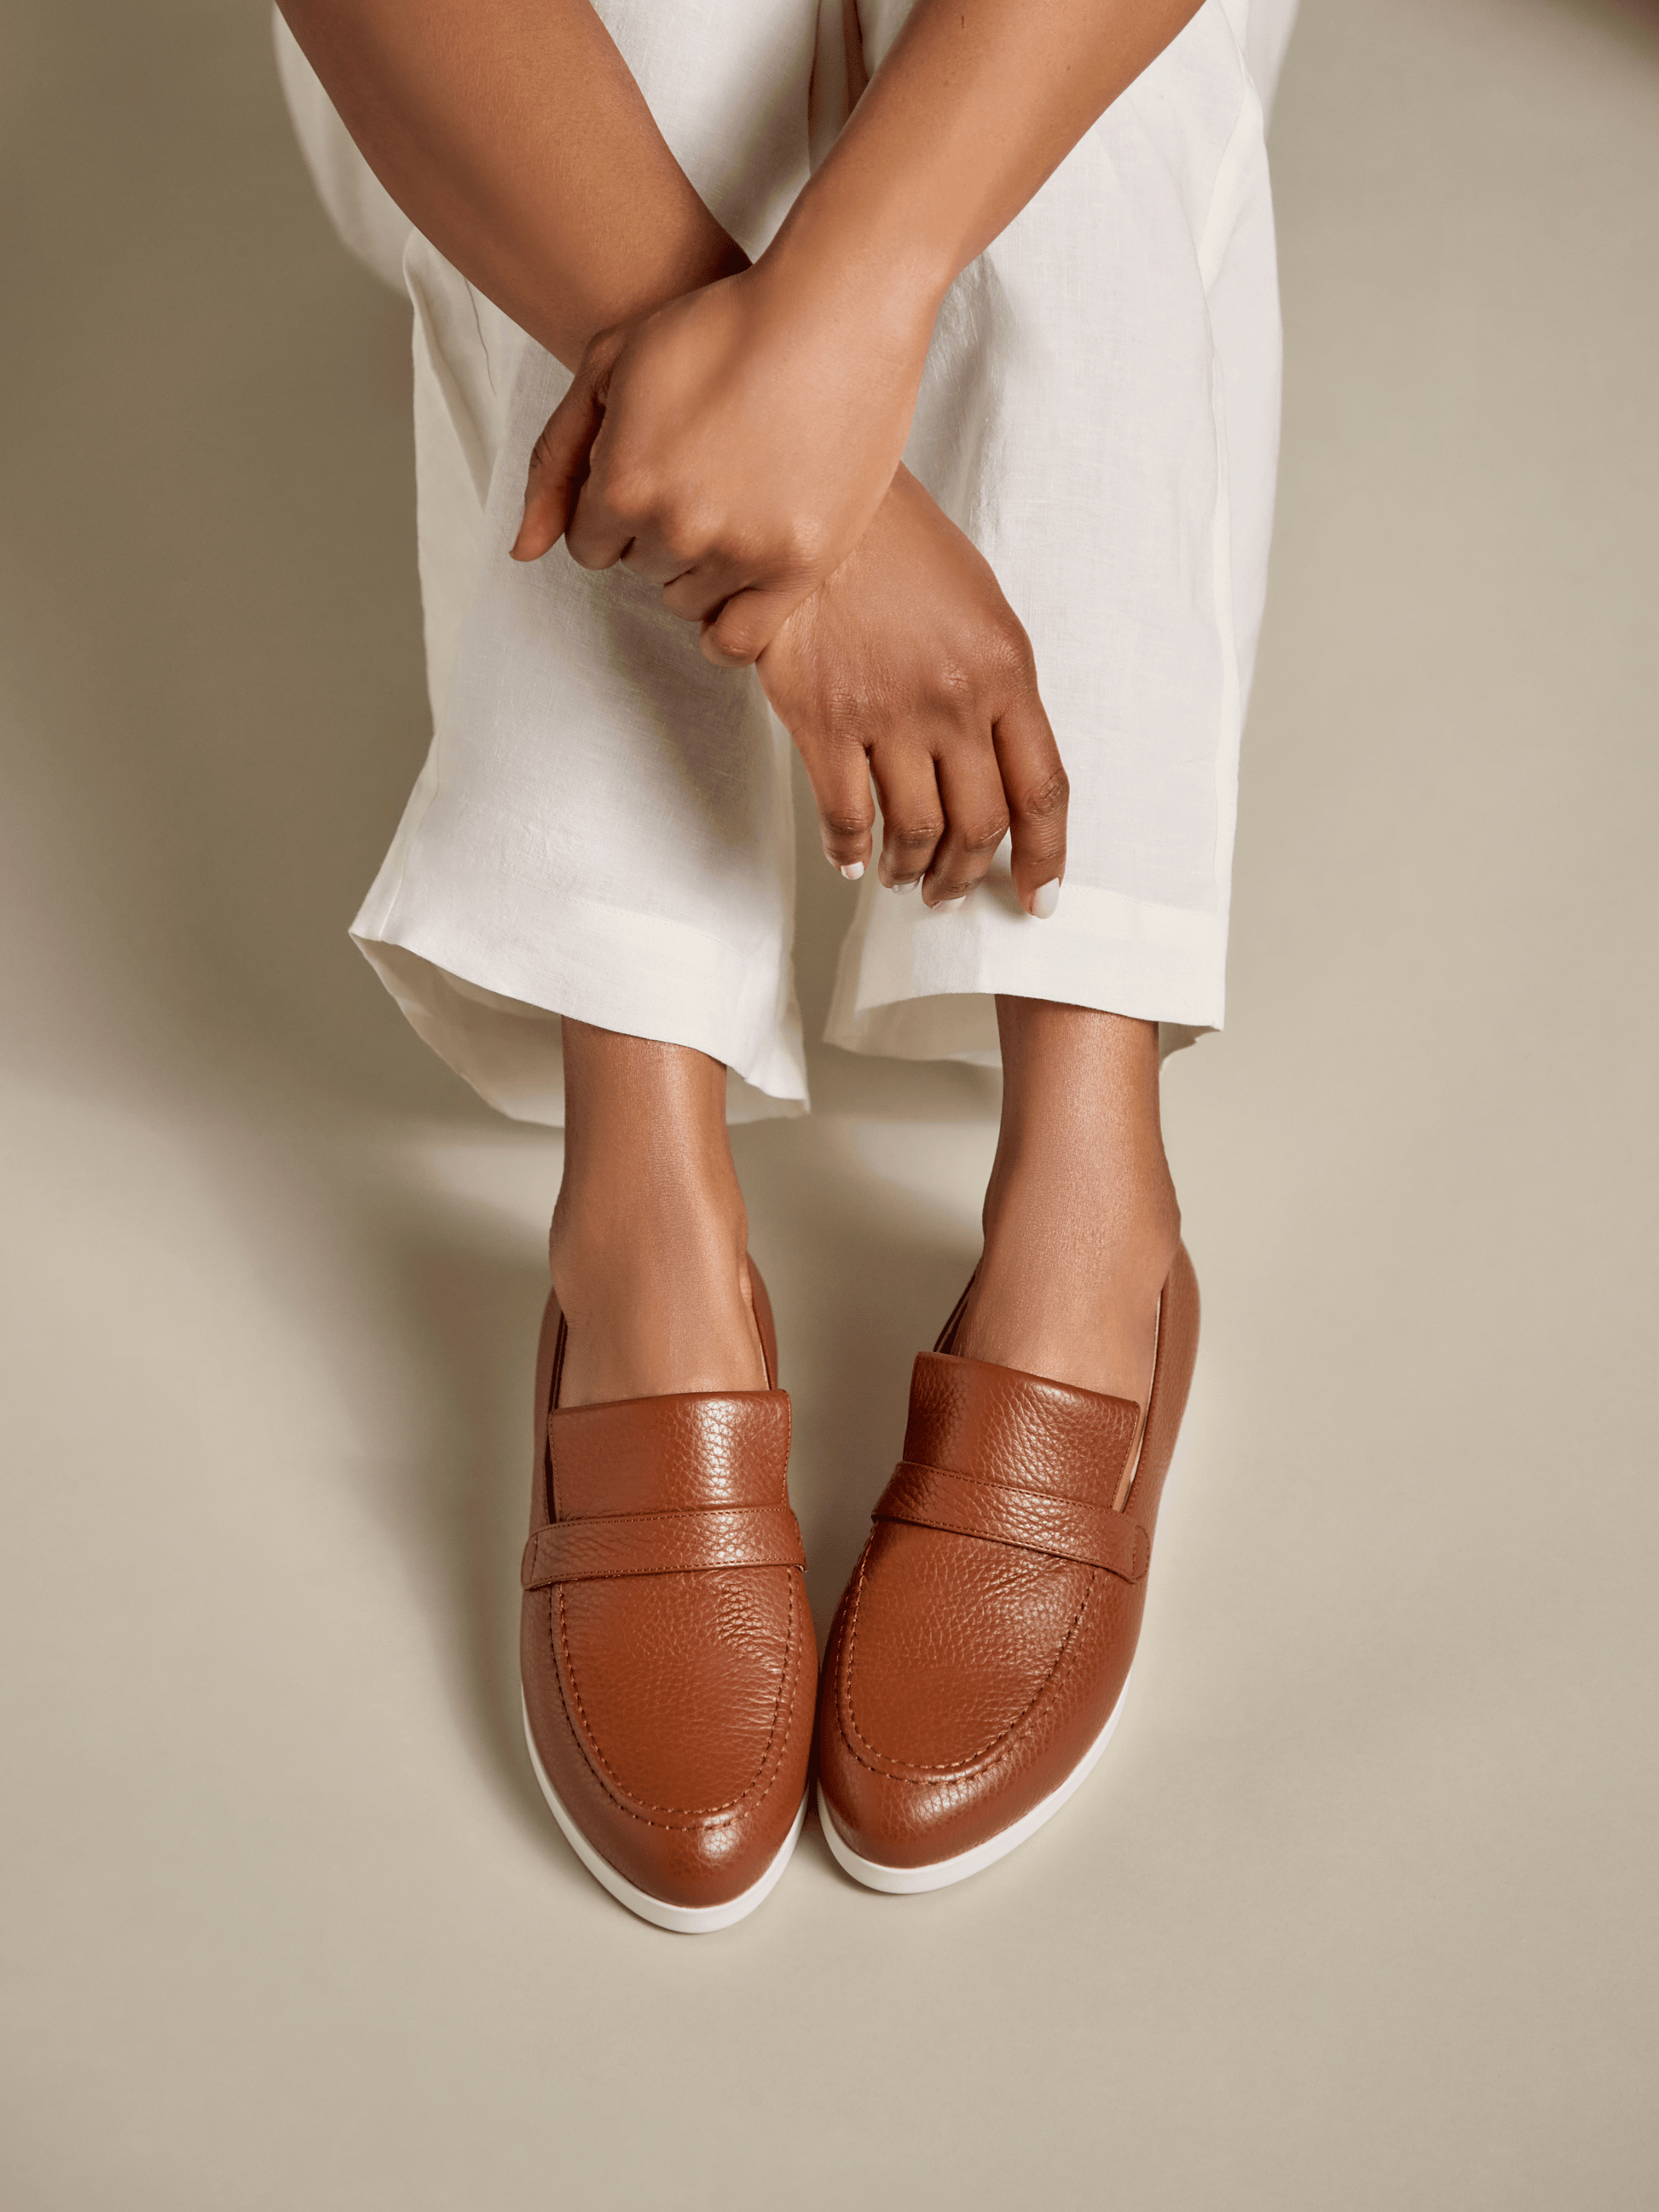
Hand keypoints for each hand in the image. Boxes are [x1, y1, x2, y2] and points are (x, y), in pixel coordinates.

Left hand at [510, 256, 932, 667]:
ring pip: (688, 599)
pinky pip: (739, 641)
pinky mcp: (799, 567)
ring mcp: (741, 553)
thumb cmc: (723, 326)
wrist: (837, 313)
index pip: (588, 542)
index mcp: (623, 481)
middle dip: (660, 527)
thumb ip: (555, 460)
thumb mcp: (611, 364)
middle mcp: (678, 527)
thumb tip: (523, 552)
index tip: (655, 468)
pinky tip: (737, 587)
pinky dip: (726, 630)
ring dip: (700, 565)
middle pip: (640, 567)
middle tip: (706, 472)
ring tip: (736, 503)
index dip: (617, 503)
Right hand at [756, 467, 1066, 914]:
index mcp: (1006, 671)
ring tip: (900, 877)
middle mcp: (956, 700)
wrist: (819, 504)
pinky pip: (847, 813)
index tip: (1038, 896)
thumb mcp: (977, 605)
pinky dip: (850, 848)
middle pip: (981, 823)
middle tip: (950, 892)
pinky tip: (850, 855)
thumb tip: (996, 762)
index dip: (1045, 856)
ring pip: (917, 831)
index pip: (1043, 789)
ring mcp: (891, 713)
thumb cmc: (897, 547)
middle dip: (967, 874)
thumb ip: (995, 684)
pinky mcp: (825, 719)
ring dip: (911, 870)